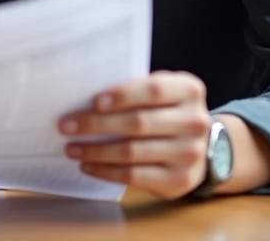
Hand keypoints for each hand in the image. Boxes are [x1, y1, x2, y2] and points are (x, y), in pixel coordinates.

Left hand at [59, 71, 212, 199]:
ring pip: (132, 152)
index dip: (122, 95)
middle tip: (66, 125)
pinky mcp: (178, 181)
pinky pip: (135, 176)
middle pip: (138, 122)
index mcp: (189, 91)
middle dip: (96, 124)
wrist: (203, 146)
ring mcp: (190, 154)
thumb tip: (84, 94)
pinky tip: (88, 166)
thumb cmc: (168, 111)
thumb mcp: (164, 92)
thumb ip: (136, 89)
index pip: (153, 90)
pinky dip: (106, 171)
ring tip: (71, 148)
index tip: (93, 101)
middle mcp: (194, 122)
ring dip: (95, 151)